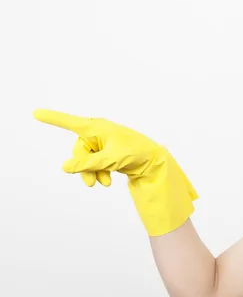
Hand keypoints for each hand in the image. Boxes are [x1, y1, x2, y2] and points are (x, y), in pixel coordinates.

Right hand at [34, 109, 159, 185]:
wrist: (153, 161)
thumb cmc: (135, 153)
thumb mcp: (111, 160)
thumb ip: (88, 164)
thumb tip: (65, 167)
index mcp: (97, 127)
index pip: (70, 122)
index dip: (53, 118)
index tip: (35, 113)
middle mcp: (97, 132)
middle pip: (78, 150)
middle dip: (83, 167)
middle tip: (92, 184)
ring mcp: (101, 142)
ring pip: (85, 160)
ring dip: (92, 173)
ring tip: (104, 184)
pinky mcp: (105, 152)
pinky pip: (93, 163)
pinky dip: (98, 172)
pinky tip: (108, 181)